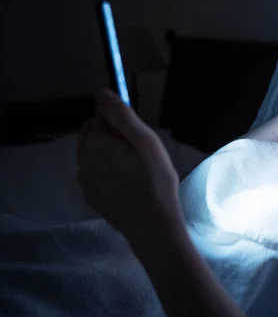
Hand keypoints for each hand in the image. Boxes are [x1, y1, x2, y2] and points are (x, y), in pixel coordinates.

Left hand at [77, 89, 180, 237]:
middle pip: (93, 132)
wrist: (151, 224)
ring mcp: (83, 178)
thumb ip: (122, 115)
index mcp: (96, 141)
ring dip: (107, 152)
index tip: (138, 134)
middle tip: (137, 151)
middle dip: (110, 134)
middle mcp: (83, 157)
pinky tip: (125, 183)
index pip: (101, 114)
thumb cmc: (155, 180)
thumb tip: (100, 92)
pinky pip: (93, 172)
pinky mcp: (88, 195)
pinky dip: (105, 171)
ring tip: (133, 168)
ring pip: (92, 152)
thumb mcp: (146, 141)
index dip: (121, 120)